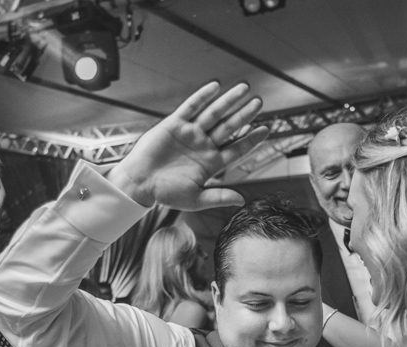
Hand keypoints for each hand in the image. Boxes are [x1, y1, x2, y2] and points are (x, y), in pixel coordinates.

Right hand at [110, 81, 268, 209]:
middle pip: (229, 127)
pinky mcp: (174, 124)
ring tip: (245, 89)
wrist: (140, 184)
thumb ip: (218, 197)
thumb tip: (242, 200)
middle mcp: (204, 145)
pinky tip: (216, 86)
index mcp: (211, 163)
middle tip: (259, 103)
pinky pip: (191, 106)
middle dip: (244, 115)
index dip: (252, 139)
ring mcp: (190, 133)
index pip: (237, 148)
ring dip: (229, 101)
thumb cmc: (166, 194)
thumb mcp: (195, 199)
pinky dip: (203, 96)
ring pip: (214, 113)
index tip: (266, 130)